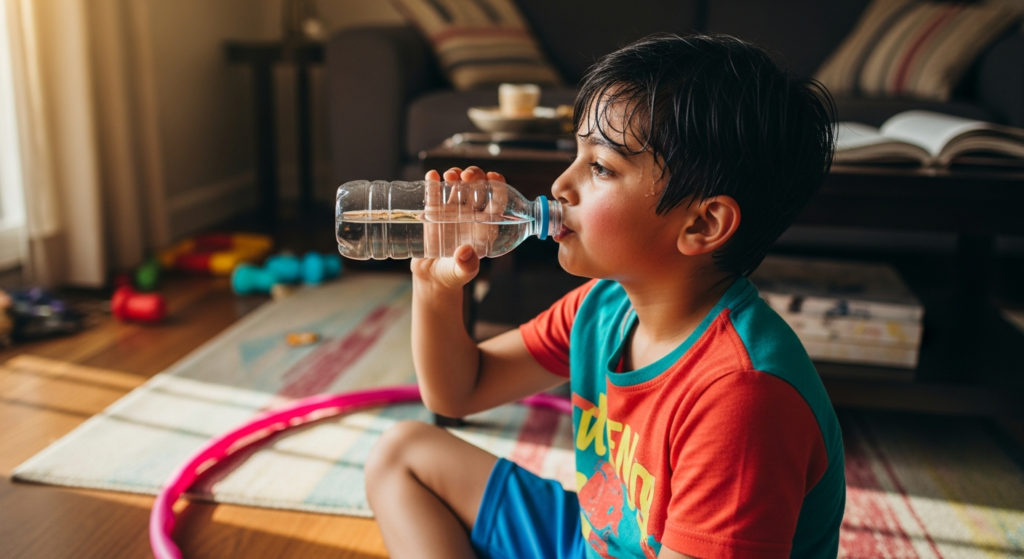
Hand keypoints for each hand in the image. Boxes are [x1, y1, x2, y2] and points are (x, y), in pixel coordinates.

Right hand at [411, 166, 507, 289]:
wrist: (432, 278)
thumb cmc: (453, 276)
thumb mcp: (462, 273)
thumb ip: (466, 266)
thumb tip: (464, 252)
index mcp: (485, 226)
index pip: (497, 202)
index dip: (498, 186)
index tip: (492, 177)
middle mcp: (471, 216)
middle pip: (478, 187)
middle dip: (475, 175)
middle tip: (466, 177)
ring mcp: (452, 213)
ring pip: (458, 185)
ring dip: (456, 174)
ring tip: (449, 176)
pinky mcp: (434, 214)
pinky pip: (434, 194)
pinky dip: (433, 183)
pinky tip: (432, 175)